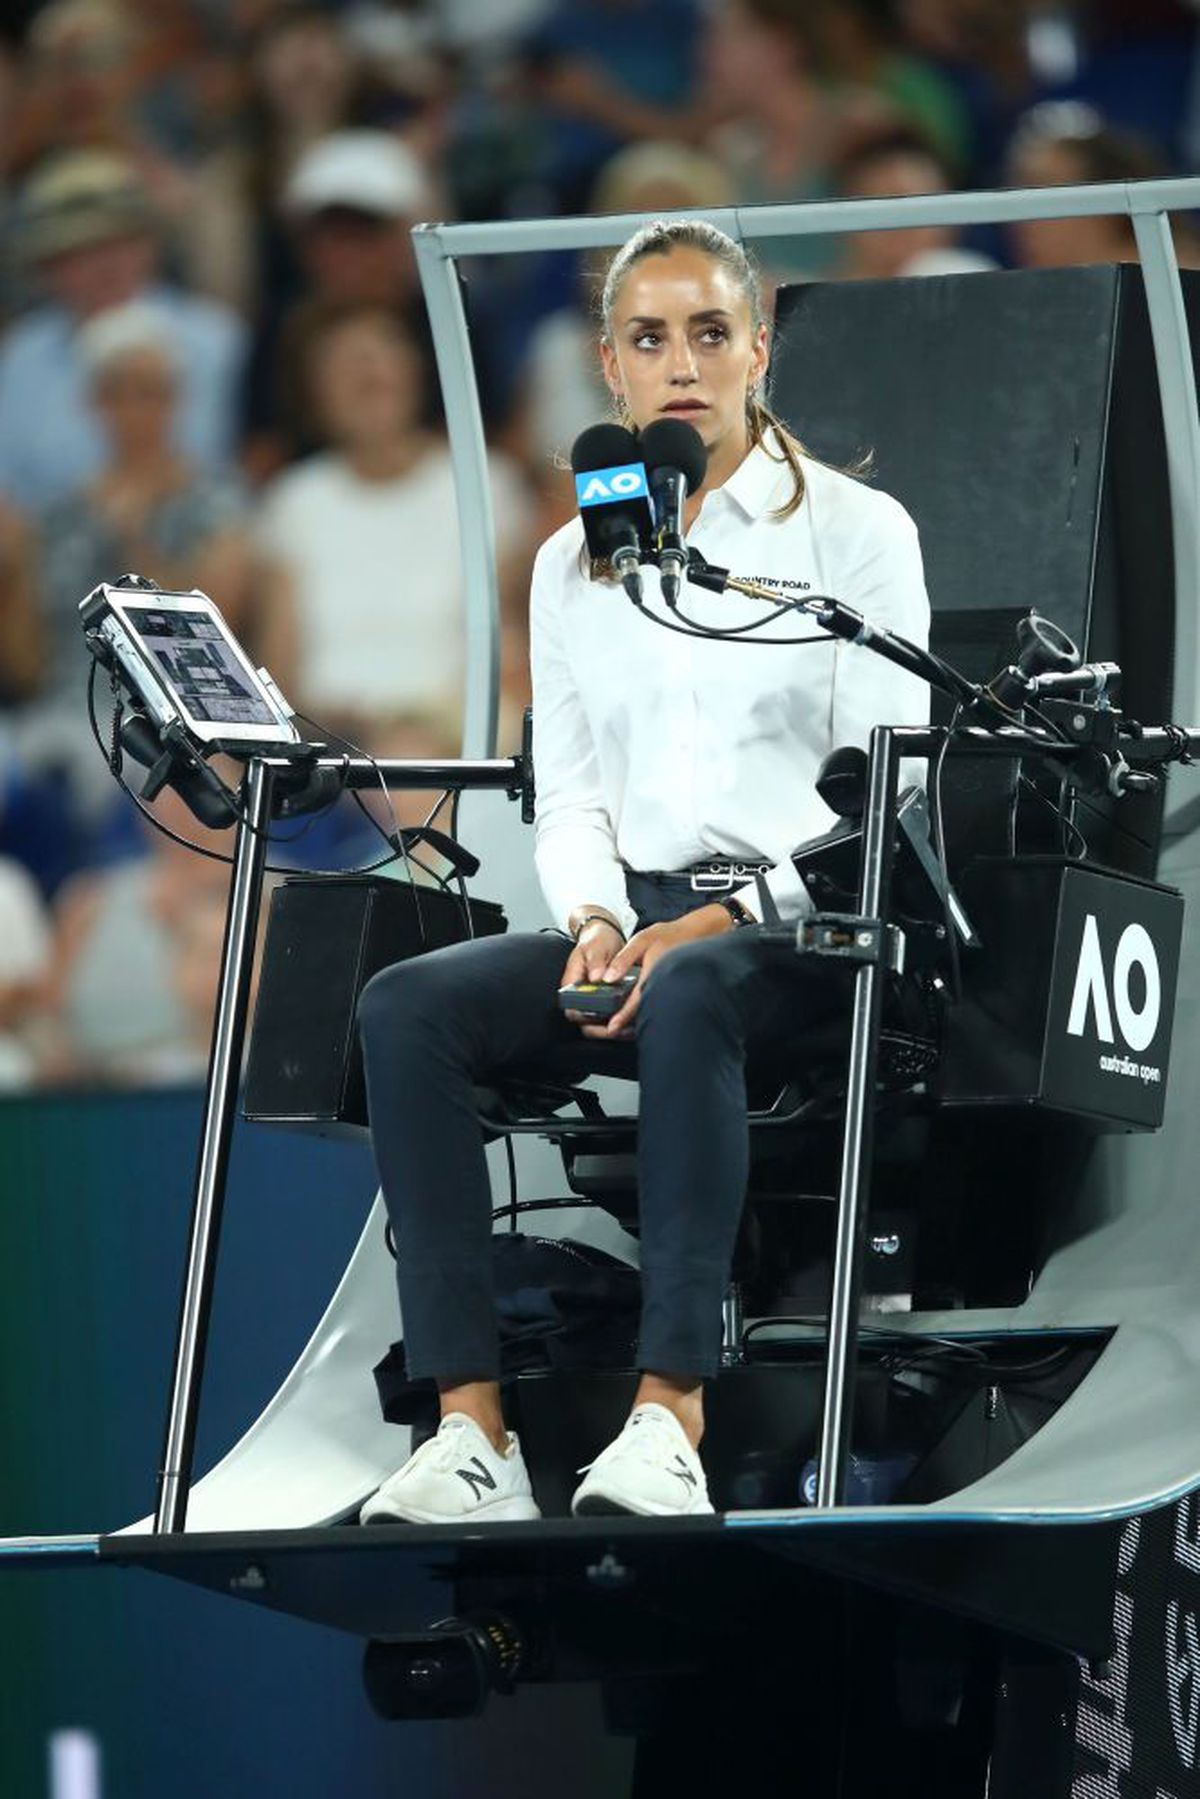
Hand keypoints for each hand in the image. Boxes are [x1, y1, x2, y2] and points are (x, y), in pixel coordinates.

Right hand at [560, 918, 624, 1027]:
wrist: (605, 936)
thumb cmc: (597, 940)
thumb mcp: (595, 946)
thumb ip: (595, 961)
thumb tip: (596, 977)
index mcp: (572, 982)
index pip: (571, 1008)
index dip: (584, 1017)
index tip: (601, 1017)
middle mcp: (581, 995)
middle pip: (584, 1022)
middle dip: (600, 1029)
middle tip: (619, 1028)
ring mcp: (593, 999)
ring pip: (597, 1024)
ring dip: (611, 1028)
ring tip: (629, 1028)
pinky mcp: (605, 1001)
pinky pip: (609, 1018)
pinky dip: (620, 1021)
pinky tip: (633, 1021)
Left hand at [579, 904, 731, 1039]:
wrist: (694, 934)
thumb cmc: (667, 936)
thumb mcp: (641, 941)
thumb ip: (623, 959)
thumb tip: (607, 978)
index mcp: (654, 975)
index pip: (637, 1001)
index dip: (623, 1016)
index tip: (612, 1028)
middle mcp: (662, 989)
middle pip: (642, 1015)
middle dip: (624, 1027)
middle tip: (604, 1031)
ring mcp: (666, 994)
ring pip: (648, 1015)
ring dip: (631, 1025)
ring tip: (610, 1028)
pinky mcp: (667, 994)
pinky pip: (652, 1009)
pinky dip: (638, 1016)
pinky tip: (625, 1016)